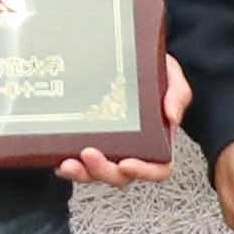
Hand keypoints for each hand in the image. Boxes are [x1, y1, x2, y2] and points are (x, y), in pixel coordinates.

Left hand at [59, 50, 191, 187]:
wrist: (132, 57)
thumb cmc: (156, 73)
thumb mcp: (173, 78)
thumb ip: (177, 95)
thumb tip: (172, 116)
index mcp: (157, 142)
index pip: (158, 168)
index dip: (144, 172)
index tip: (127, 163)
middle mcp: (132, 150)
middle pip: (120, 176)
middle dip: (102, 171)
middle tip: (88, 153)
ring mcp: (109, 148)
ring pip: (95, 173)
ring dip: (81, 173)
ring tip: (67, 163)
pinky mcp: (87, 139)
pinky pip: (76, 159)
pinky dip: (64, 162)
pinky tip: (56, 155)